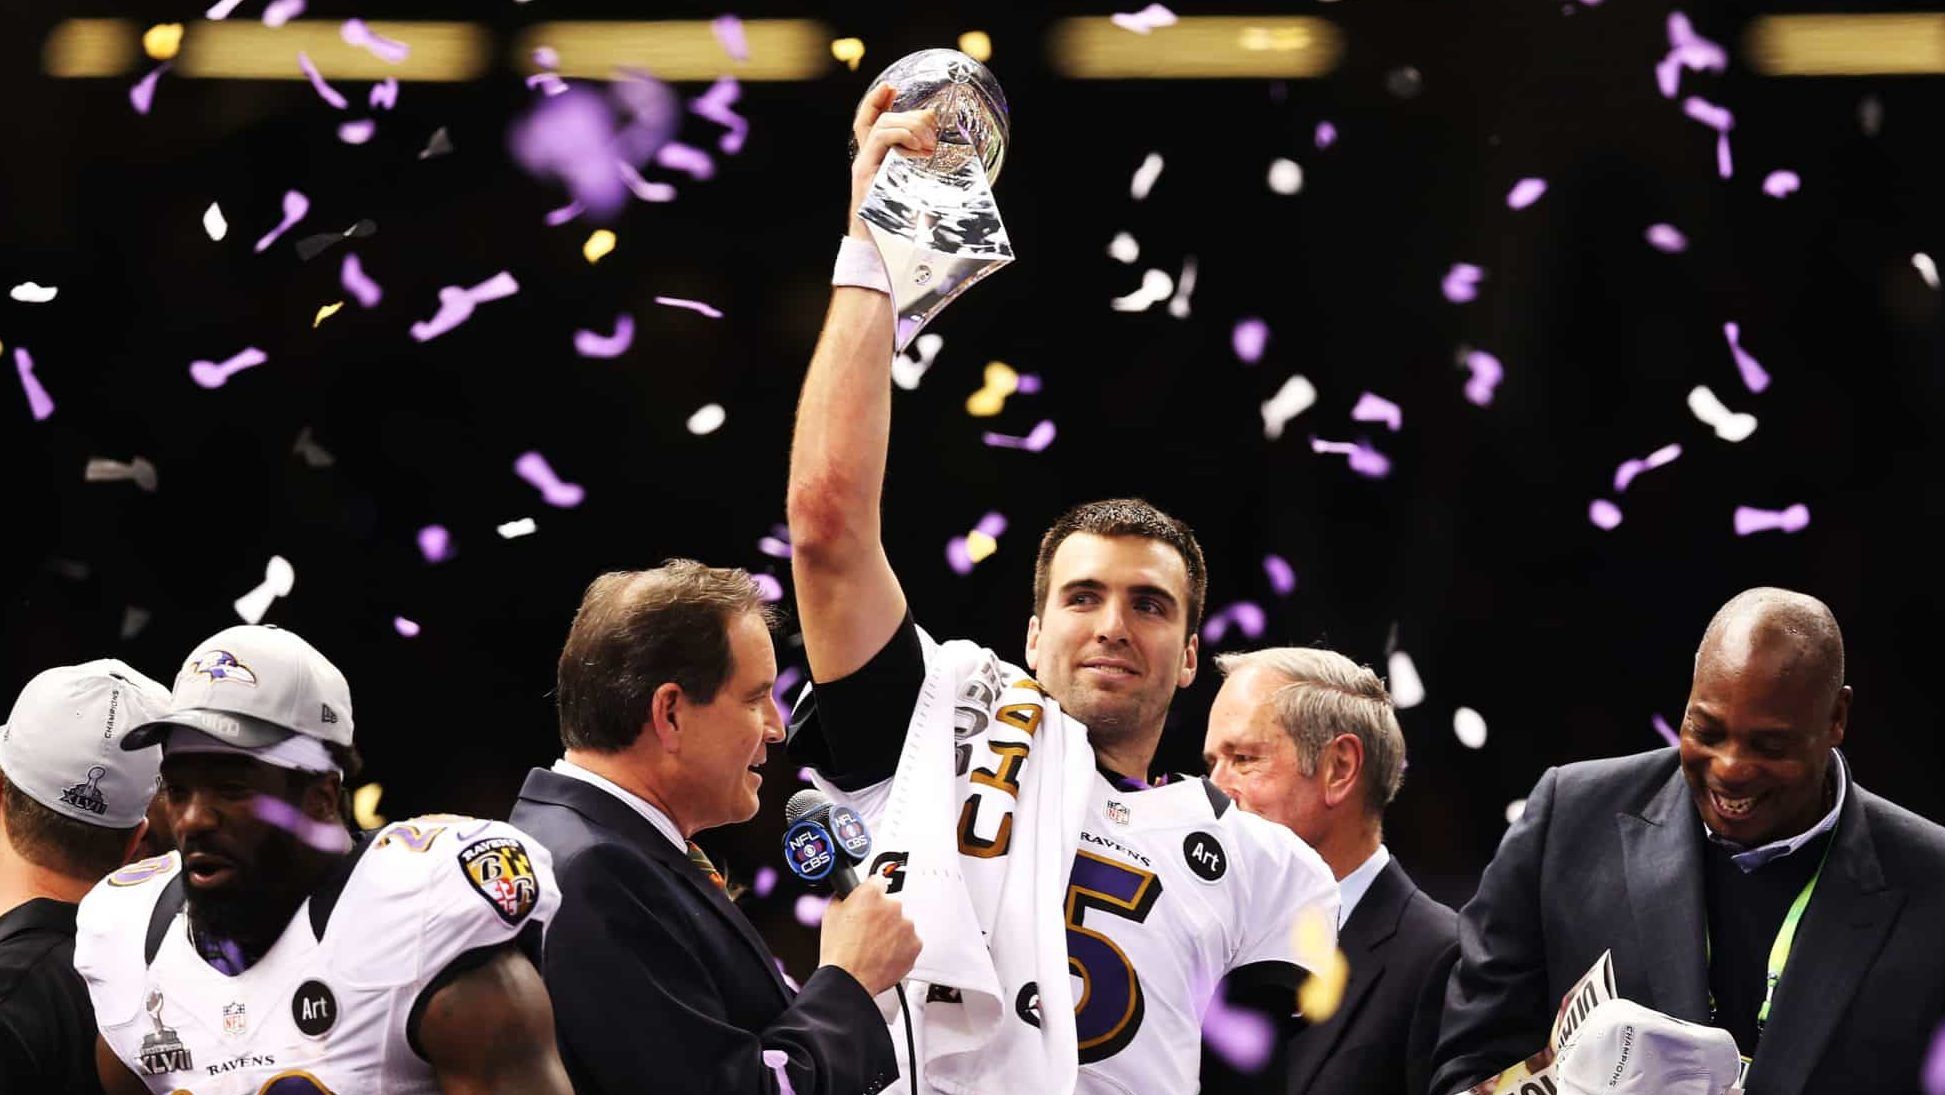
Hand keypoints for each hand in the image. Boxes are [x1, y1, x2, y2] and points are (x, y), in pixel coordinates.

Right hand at [817, 875, 921, 995]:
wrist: (850, 979)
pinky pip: (909, 941)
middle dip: (882, 915)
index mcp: (871, 894)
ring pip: (901, 923)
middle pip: (891, 904)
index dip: (872, 892)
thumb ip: (845, 897)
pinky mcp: (915, 944)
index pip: (878, 880)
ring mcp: (906, 925)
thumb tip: (848, 894)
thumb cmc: (839, 951)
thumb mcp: (831, 913)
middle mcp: (893, 906)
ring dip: (892, 932)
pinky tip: (884, 954)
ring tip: (874, 947)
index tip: (871, 900)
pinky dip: (900, 947)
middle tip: (868, 931)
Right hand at [847, 83, 937, 239]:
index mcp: (876, 164)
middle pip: (881, 121)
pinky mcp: (864, 174)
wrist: (880, 254)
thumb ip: (922, 174)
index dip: (877, 102)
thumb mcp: (916, 194)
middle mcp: (866, 162)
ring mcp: (863, 167)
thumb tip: (943, 156)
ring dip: (909, 126)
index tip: (891, 87)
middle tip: (932, 123)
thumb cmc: (902, 229)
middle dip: (909, 115)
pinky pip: (879, 140)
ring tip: (929, 143)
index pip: (869, 123)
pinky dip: (900, 136)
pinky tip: (919, 148)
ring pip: (881, 126)